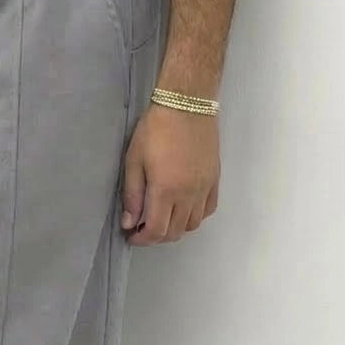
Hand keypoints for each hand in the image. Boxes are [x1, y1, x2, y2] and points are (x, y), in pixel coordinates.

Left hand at [120, 102, 219, 244]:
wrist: (188, 104)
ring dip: (175, 228)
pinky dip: (194, 217)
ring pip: (192, 224)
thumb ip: (132, 196)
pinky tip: (182, 209)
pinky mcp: (215, 179)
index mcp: (166, 190)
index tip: (131, 236)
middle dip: (156, 237)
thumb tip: (129, 223)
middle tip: (142, 228)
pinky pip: (208, 209)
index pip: (156, 231)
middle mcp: (188, 195)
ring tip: (161, 218)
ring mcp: (205, 188)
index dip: (142, 240)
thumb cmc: (155, 129)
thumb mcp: (134, 161)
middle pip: (175, 232)